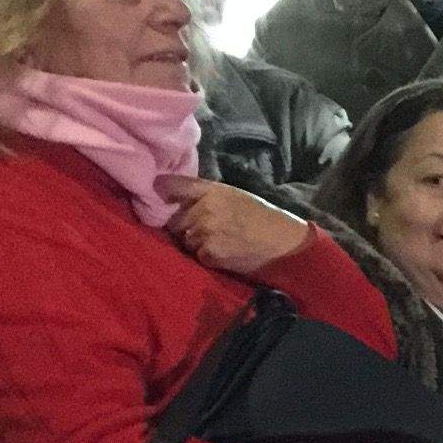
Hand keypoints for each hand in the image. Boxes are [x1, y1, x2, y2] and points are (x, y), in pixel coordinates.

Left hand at [157, 176, 311, 275]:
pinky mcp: (210, 253)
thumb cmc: (262, 218)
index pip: (172, 185)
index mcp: (212, 191)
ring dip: (196, 243)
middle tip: (205, 230)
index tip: (158, 195)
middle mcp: (205, 209)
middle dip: (184, 226)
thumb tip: (173, 195)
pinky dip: (208, 257)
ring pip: (185, 239)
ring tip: (219, 242)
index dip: (160, 190)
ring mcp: (206, 232)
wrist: (284, 244)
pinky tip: (225, 252)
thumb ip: (205, 195)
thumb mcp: (234, 196)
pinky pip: (197, 255)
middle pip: (174, 220)